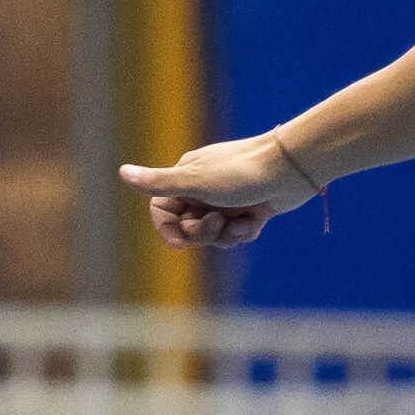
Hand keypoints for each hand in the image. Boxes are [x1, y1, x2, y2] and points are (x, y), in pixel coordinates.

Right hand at [119, 135, 319, 250]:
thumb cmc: (242, 173)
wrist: (291, 170)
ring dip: (227, 233)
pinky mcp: (248, 209)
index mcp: (186, 177)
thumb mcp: (196, 181)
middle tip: (218, 221)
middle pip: (188, 227)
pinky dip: (246, 230)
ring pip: (214, 234)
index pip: (162, 211)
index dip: (167, 230)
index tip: (179, 245)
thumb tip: (123, 172)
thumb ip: (160, 183)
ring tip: (243, 219)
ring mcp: (227, 200)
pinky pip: (237, 233)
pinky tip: (258, 218)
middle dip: (203, 232)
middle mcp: (203, 189)